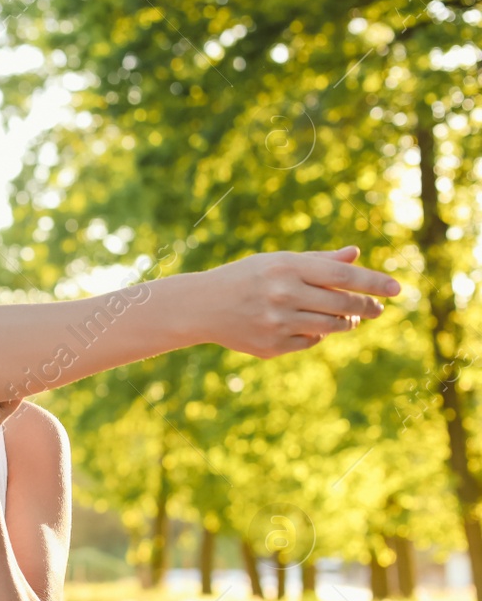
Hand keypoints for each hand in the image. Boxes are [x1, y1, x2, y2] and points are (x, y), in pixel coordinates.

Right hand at [200, 246, 401, 358]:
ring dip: (347, 323)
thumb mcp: (278, 262)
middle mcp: (284, 295)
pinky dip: (317, 335)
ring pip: (333, 327)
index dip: (374, 282)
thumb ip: (318, 261)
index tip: (397, 288)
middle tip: (377, 309)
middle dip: (367, 307)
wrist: (202, 306)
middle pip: (344, 304)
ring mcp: (277, 323)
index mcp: (287, 268)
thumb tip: (356, 255)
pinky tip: (309, 327)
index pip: (343, 276)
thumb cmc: (246, 278)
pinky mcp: (271, 346)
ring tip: (349, 319)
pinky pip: (311, 342)